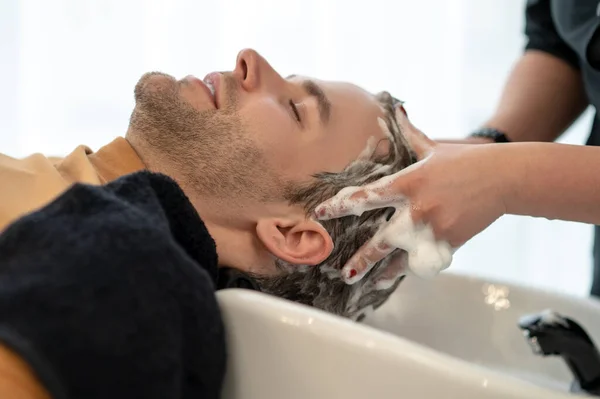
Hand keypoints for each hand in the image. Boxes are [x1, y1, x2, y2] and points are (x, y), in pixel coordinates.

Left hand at [314, 124, 510, 282]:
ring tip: (366, 284)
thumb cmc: (466, 161)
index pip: (366, 197)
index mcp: (408, 184)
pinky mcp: (449, 243)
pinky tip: (395, 278)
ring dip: (382, 274)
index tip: (320, 213)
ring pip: (401, 259)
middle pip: (380, 241)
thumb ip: (411, 135)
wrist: (503, 179)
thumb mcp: (434, 147)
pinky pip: (424, 261)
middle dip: (360, 259)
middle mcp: (416, 210)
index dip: (340, 206)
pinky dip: (409, 269)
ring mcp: (433, 230)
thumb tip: (397, 109)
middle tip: (343, 272)